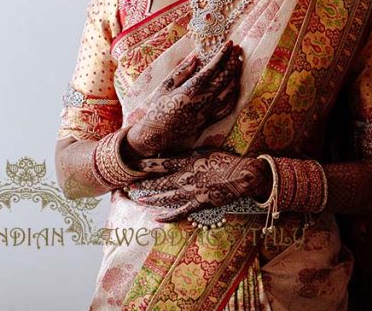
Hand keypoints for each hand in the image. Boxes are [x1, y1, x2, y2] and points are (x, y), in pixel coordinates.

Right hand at [124, 41, 242, 158]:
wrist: (157, 132)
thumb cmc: (158, 106)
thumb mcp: (165, 85)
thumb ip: (182, 71)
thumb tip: (196, 58)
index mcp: (192, 87)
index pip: (213, 67)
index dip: (223, 54)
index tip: (229, 43)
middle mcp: (204, 98)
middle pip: (225, 77)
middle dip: (233, 61)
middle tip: (238, 50)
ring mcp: (209, 110)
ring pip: (230, 91)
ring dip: (236, 75)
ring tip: (238, 64)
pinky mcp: (209, 120)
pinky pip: (228, 107)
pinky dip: (234, 95)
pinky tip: (235, 86)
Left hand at [124, 149, 268, 222]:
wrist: (243, 175)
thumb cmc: (226, 160)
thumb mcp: (205, 151)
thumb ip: (189, 154)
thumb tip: (176, 153)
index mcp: (187, 161)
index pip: (160, 163)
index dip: (145, 165)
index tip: (131, 166)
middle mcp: (185, 176)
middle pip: (159, 181)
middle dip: (142, 184)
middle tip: (128, 186)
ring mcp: (191, 191)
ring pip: (165, 196)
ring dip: (150, 198)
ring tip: (137, 199)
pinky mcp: (198, 204)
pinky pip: (179, 212)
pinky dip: (167, 216)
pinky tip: (156, 219)